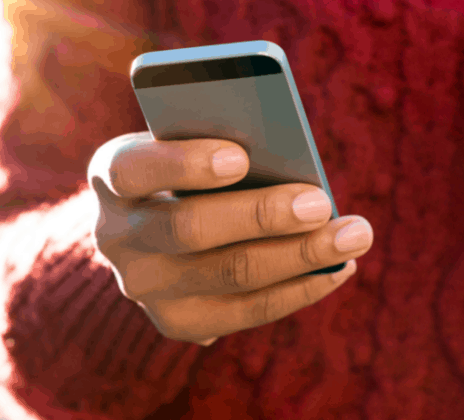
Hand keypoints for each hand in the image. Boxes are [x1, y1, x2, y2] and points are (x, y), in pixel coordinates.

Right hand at [88, 132, 372, 344]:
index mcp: (111, 174)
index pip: (132, 169)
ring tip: (353, 235)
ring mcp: (142, 286)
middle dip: (262, 216)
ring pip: (228, 274)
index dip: (183, 164)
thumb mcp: (188, 143)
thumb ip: (219, 143)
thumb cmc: (188, 169)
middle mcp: (115, 235)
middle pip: (189, 229)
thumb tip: (290, 162)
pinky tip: (337, 269)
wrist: (155, 230)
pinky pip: (246, 312)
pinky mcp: (175, 321)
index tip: (240, 157)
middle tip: (321, 202)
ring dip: (299, 255)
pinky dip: (298, 289)